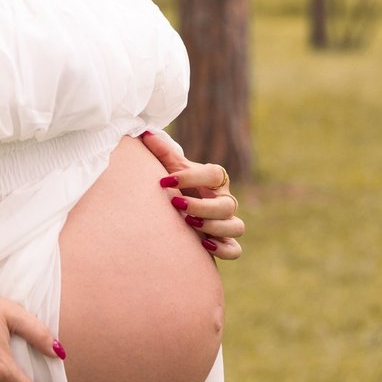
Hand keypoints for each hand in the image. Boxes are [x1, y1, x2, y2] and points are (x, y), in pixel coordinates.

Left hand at [139, 129, 244, 259]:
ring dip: (214, 226)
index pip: (214, 174)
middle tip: (177, 205)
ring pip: (236, 226)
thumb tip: (145, 132)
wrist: (180, 210)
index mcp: (214, 179)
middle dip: (202, 206)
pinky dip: (223, 248)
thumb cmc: (177, 186)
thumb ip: (162, 152)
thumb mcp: (171, 169)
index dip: (191, 177)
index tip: (165, 181)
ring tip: (189, 223)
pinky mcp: (224, 242)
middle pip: (227, 204)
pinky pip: (235, 250)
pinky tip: (204, 244)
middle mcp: (224, 200)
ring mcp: (227, 222)